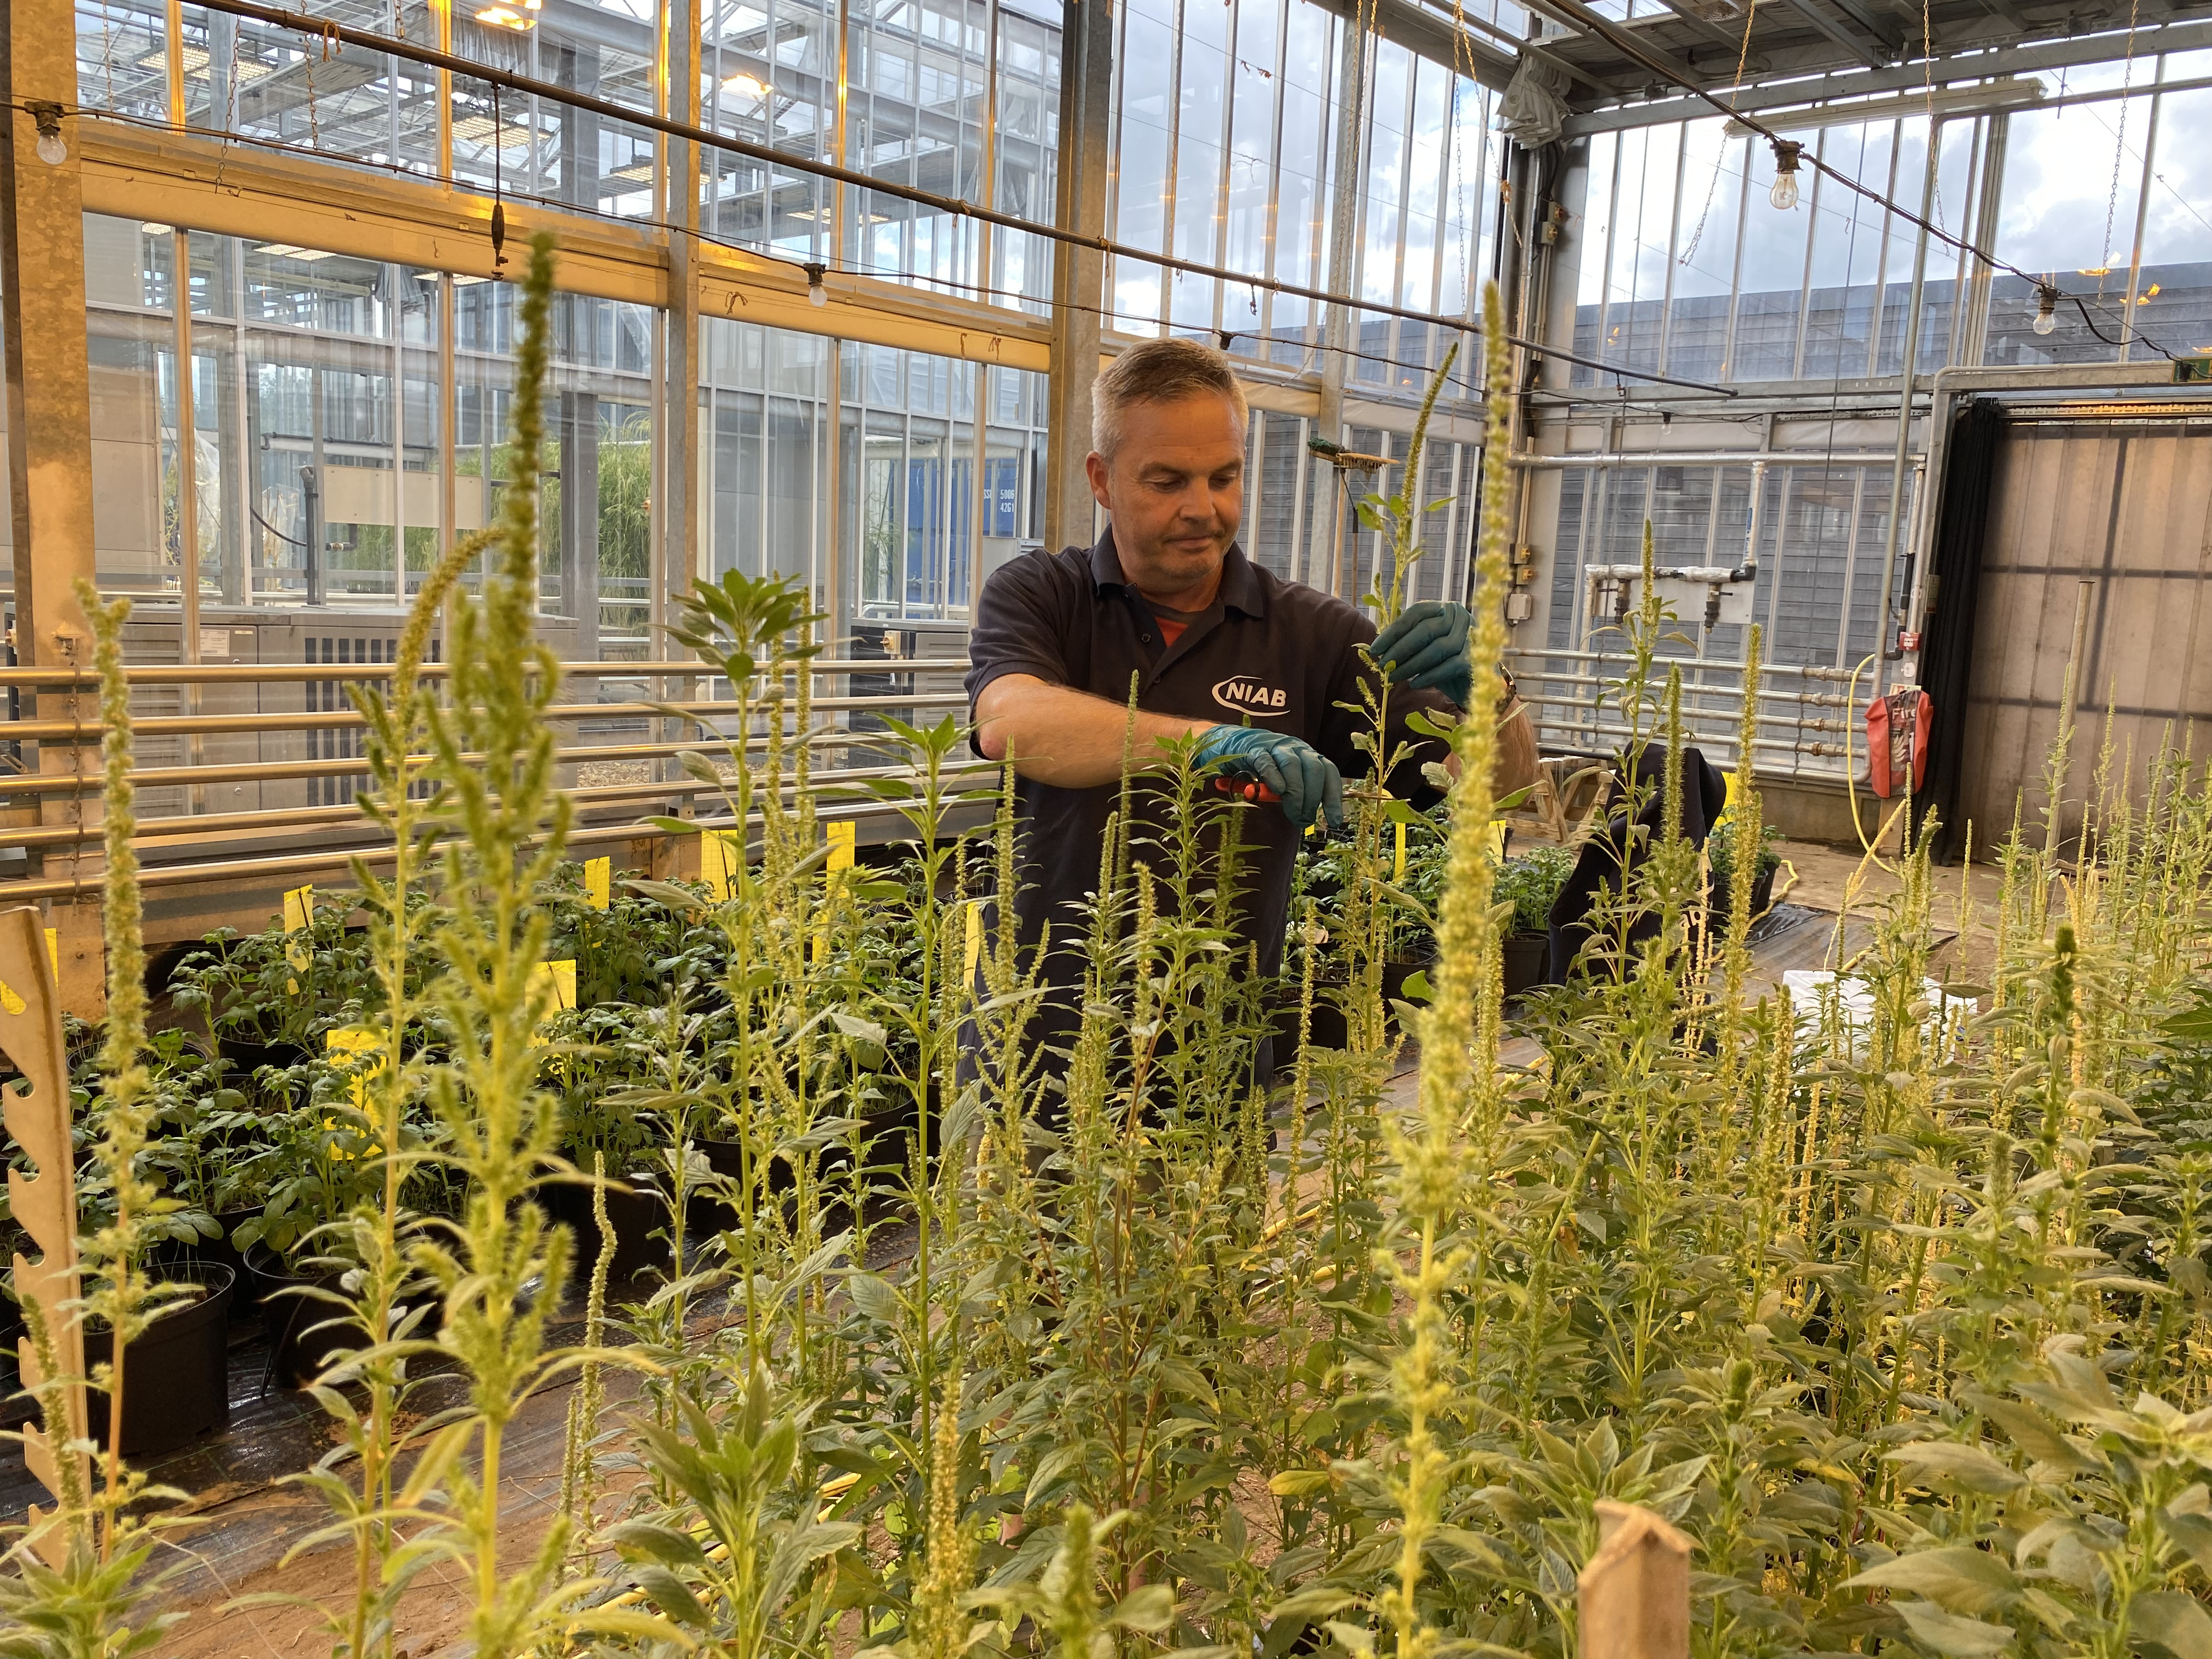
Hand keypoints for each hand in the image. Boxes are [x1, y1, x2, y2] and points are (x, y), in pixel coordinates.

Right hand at [1193, 725, 1344, 830]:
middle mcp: (1296, 748)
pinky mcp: (1254, 749)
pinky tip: (1278, 791)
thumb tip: (1306, 817)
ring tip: (1293, 813)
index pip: (1329, 773)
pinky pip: (1267, 761)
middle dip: (1313, 798)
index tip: (1334, 821)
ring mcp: (1275, 746)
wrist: (1231, 745)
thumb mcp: (1284, 780)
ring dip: (1296, 793)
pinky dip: (1274, 776)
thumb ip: (1296, 793)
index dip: (1333, 797)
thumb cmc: (1262, 767)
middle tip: (1304, 819)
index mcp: (1308, 755)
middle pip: (1314, 770)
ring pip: (1293, 765)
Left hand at [1370, 601, 1472, 706]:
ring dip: (1412, 665)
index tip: (1375, 649)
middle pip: (1426, 630)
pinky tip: (1414, 684)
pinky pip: (1449, 666)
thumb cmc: (1443, 662)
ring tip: (1394, 677)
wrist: (1473, 684)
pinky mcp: (1477, 658)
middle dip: (1400, 649)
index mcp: (1445, 609)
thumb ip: (1405, 642)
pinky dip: (1429, 676)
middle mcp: (1461, 617)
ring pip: (1437, 648)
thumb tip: (1378, 648)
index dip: (1393, 631)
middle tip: (1382, 665)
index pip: (1416, 613)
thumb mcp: (1423, 648)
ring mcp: (1472, 636)